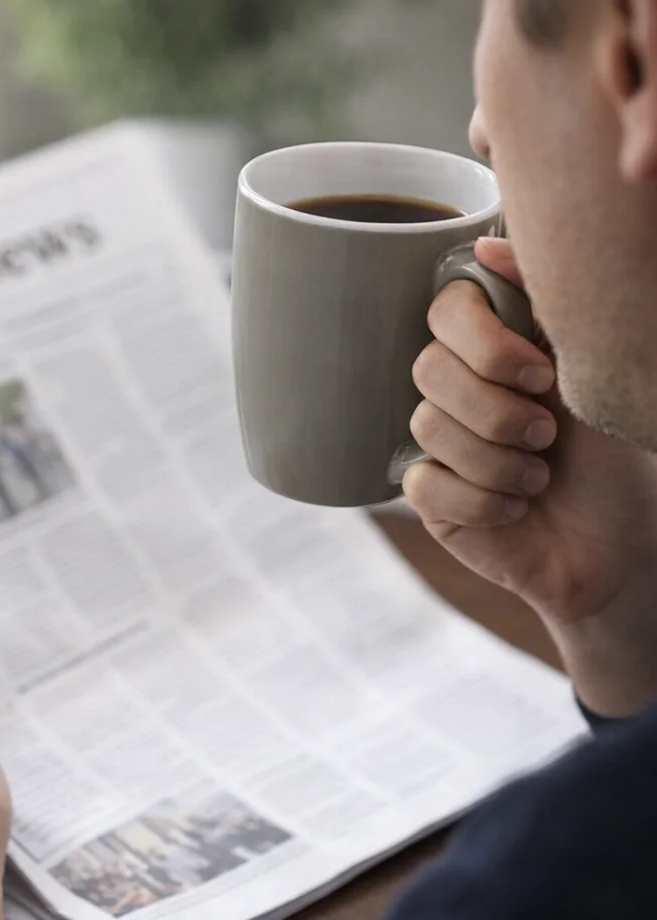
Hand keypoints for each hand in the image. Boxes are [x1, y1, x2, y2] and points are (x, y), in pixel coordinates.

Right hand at [404, 237, 656, 714]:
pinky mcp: (429, 495)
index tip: (543, 374)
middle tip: (548, 433)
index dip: (485, 342)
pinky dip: (480, 499)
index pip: (447, 309)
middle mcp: (459, 390)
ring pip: (428, 427)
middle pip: (428, 368)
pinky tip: (514, 509)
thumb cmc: (617, 461)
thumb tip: (484, 246)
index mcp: (496, 351)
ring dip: (499, 460)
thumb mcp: (595, 374)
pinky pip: (423, 482)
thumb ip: (546, 305)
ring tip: (540, 478)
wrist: (620, 549)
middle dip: (497, 409)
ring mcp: (437, 443)